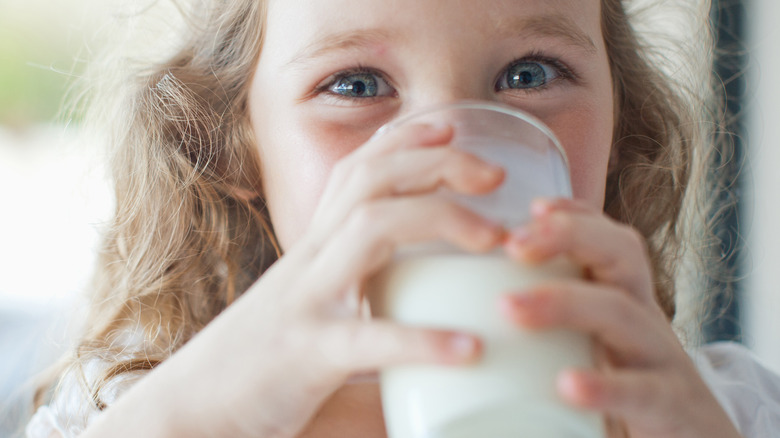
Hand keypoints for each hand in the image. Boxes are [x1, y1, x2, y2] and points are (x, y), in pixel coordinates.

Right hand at [83, 123, 506, 437]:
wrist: (192, 411)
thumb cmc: (262, 365)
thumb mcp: (317, 319)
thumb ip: (370, 314)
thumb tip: (443, 338)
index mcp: (315, 250)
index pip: (356, 170)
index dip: (403, 138)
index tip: (451, 127)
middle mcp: (309, 261)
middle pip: (370, 179)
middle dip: (435, 162)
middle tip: (495, 174)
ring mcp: (306, 302)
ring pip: (370, 228)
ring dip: (439, 219)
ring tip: (494, 239)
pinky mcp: (305, 354)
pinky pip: (367, 338)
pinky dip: (421, 340)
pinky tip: (468, 348)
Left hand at [500, 198, 741, 437]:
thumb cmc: (629, 389)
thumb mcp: (594, 346)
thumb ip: (555, 324)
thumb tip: (479, 313)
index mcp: (623, 299)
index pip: (608, 240)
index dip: (575, 216)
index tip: (533, 207)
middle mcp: (643, 317)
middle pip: (620, 255)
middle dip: (567, 237)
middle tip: (512, 244)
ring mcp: (660, 359)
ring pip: (621, 312)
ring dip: (563, 302)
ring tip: (510, 307)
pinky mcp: (669, 405)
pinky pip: (641, 389)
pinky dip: (605, 385)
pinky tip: (567, 384)